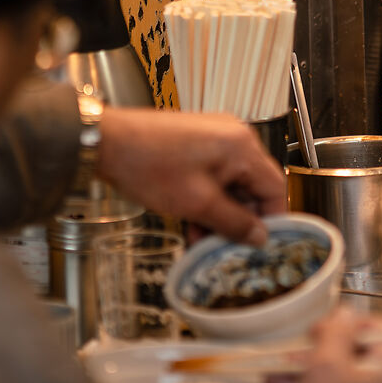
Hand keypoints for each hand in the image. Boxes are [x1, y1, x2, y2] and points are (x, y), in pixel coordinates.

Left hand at [95, 108, 283, 244]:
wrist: (106, 143)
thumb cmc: (147, 164)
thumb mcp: (197, 203)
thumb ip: (233, 222)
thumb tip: (259, 236)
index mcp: (241, 146)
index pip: (275, 187)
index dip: (272, 219)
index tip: (262, 244)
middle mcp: (233, 137)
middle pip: (253, 186)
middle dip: (240, 219)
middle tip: (226, 245)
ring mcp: (215, 138)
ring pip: (232, 184)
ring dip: (221, 213)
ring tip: (202, 237)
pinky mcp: (197, 143)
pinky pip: (214, 176)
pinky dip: (208, 199)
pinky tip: (192, 220)